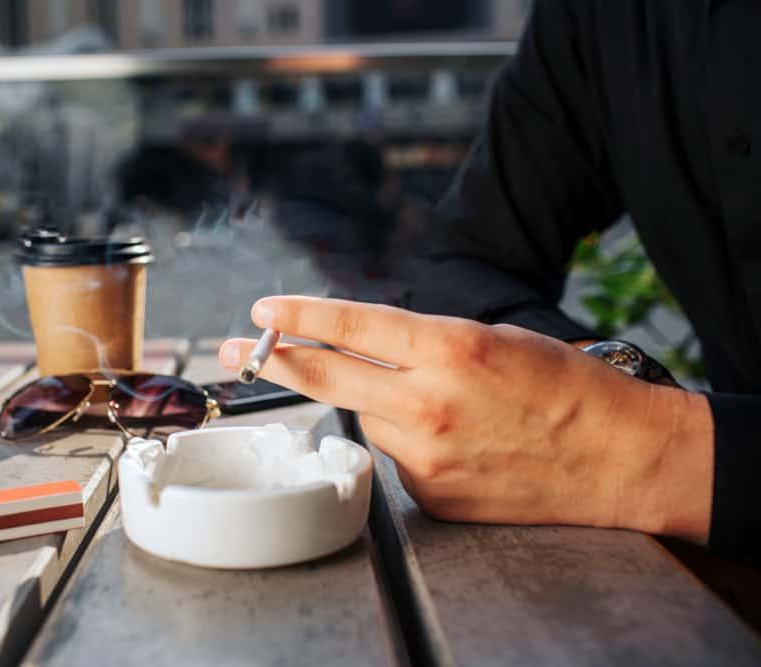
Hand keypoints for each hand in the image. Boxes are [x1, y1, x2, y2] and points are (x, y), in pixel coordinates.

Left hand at [220, 296, 713, 541]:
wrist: (617, 458)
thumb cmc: (564, 388)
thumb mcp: (494, 339)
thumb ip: (423, 344)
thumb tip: (363, 346)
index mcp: (450, 349)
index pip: (354, 325)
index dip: (302, 315)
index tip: (263, 312)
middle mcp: (429, 403)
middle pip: (329, 378)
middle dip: (276, 361)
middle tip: (236, 353)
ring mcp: (428, 454)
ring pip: (369, 419)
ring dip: (383, 406)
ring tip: (446, 407)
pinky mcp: (432, 493)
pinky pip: (397, 457)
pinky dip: (412, 443)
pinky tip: (457, 442)